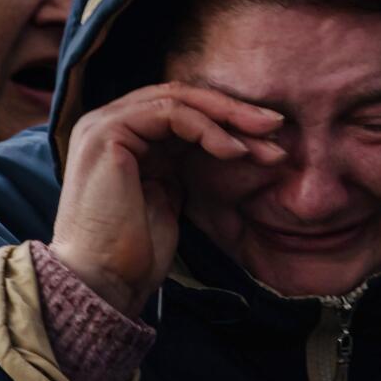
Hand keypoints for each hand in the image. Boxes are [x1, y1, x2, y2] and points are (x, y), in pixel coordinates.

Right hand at [50, 83, 284, 313]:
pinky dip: (208, 129)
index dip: (226, 120)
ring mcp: (104, 124)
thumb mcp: (166, 198)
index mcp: (122, 138)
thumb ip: (180, 167)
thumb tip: (225, 147)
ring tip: (266, 143)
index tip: (268, 139)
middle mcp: (109, 123)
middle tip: (277, 127)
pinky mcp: (108, 132)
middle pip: (181, 99)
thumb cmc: (134, 252)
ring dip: (229, 118)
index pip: (180, 112)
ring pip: (179, 100)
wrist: (103, 280)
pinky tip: (235, 152)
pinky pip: (170, 113)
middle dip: (234, 112)